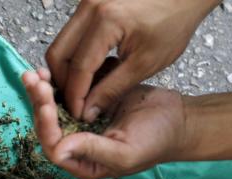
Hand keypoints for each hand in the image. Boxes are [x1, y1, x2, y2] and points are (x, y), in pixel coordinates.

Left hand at [22, 69, 188, 178]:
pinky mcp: (87, 102)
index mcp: (82, 161)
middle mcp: (75, 143)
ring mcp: (80, 121)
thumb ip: (93, 151)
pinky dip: (57, 81)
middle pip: (47, 124)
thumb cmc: (157, 141)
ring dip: (42, 91)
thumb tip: (59, 150)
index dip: (46, 126)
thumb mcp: (125, 152)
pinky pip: (66, 93)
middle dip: (39, 102)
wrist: (178, 118)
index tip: (45, 104)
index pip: (54, 146)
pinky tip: (49, 68)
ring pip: (52, 107)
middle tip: (33, 80)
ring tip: (34, 73)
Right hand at [46, 0, 216, 120]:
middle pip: (57, 54)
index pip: (78, 68)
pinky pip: (69, 36)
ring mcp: (86, 3)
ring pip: (60, 45)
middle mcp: (90, 8)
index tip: (79, 114)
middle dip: (63, 83)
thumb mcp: (145, 63)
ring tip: (83, 89)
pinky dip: (73, 57)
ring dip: (66, 71)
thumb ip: (112, 89)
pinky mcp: (88, 4)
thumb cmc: (174, 22)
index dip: (75, 96)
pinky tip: (88, 71)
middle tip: (76, 103)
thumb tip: (88, 111)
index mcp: (106, 21)